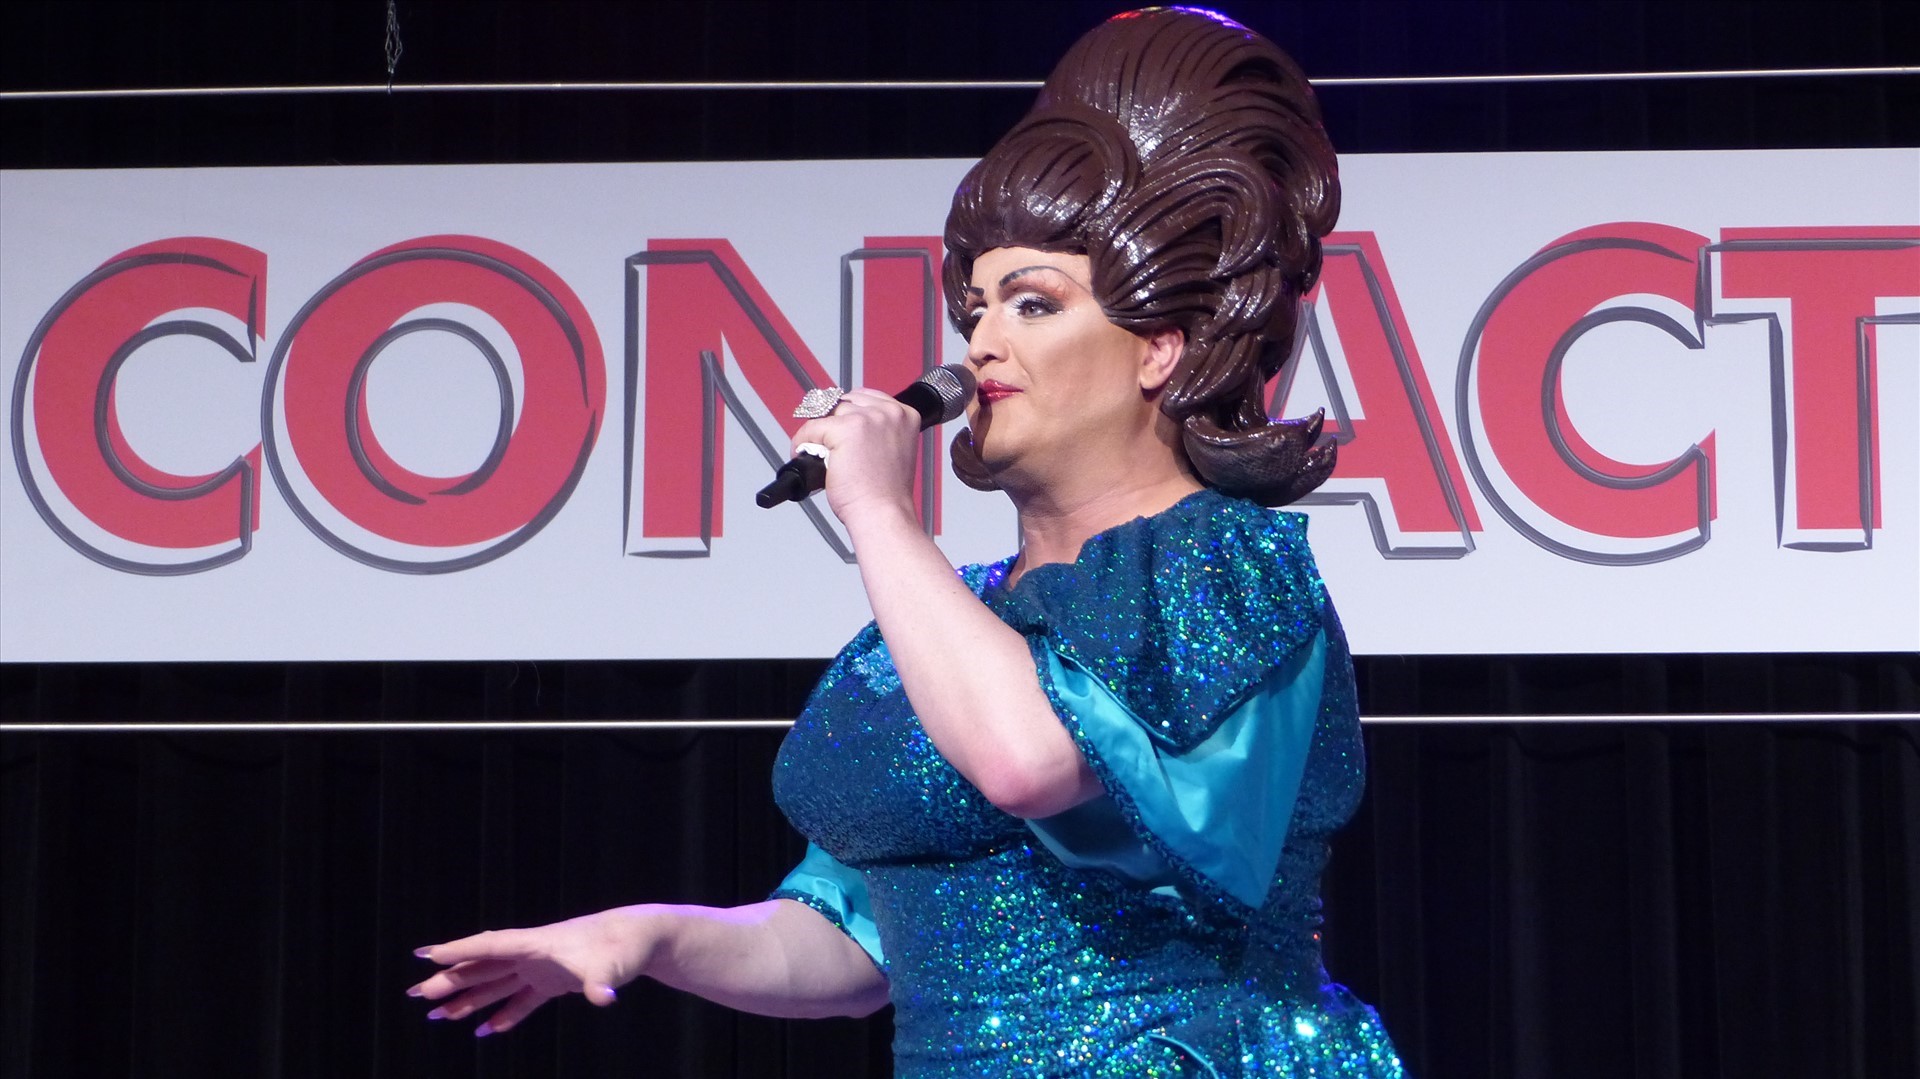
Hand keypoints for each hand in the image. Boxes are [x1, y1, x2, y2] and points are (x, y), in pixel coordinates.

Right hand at [408, 908, 651, 1036]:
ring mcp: (542, 968)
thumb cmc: (624, 947)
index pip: (490, 947)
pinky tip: (483, 1031)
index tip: (426, 954)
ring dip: (466, 998)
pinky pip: (520, 1000)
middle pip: (483, 967)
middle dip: (449, 979)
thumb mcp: (611, 967)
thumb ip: (601, 983)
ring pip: (495, 983)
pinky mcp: (554, 982)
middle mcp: (533, 954)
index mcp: (538, 944)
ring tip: (436, 1015)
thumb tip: (604, 998)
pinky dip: (502, 1015)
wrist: (642, 938)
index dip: (458, 951)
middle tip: (416, 995)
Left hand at [791, 389, 921, 525]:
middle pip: (845, 402)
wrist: (883, 514)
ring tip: (819, 456)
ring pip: (827, 413)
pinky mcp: (845, 429)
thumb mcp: (893, 450)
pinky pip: (811, 428)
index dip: (848, 414)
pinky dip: (802, 443)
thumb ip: (878, 431)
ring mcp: (867, 418)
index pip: (865, 397)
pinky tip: (808, 459)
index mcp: (905, 414)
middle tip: (827, 446)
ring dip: (818, 434)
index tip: (840, 431)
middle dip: (832, 422)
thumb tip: (847, 423)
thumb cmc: (886, 494)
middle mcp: (889, 412)